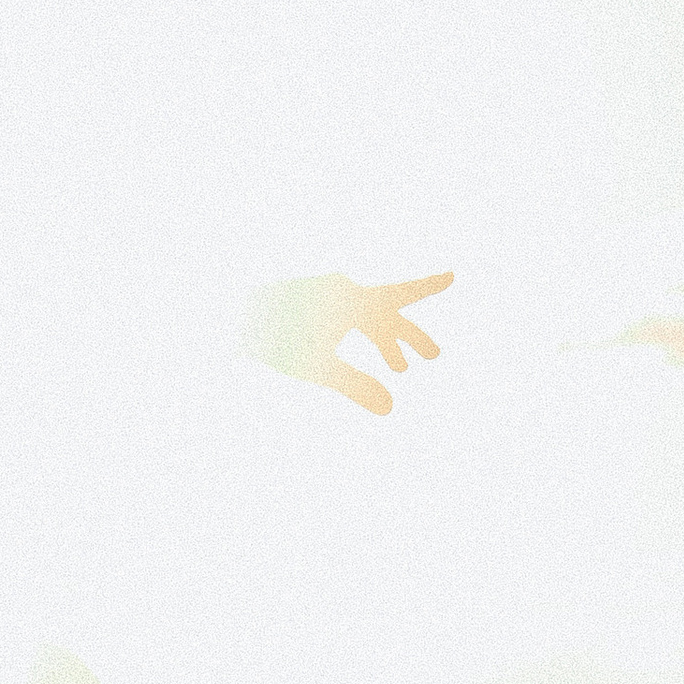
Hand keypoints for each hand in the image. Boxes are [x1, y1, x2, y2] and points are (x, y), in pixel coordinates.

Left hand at [243, 270, 451, 413]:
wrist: (228, 318)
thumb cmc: (273, 340)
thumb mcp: (316, 367)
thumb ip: (355, 386)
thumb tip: (390, 408)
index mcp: (349, 297)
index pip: (398, 294)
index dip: (427, 287)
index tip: (454, 275)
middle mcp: (341, 290)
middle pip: (386, 313)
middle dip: (408, 338)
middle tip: (433, 358)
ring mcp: (325, 297)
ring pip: (367, 318)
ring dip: (385, 342)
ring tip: (400, 369)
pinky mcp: (311, 306)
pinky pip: (349, 319)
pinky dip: (361, 338)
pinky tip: (361, 355)